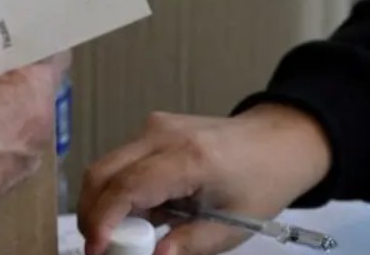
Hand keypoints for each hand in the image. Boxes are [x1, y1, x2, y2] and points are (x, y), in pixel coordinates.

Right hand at [77, 104, 332, 254]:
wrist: (277, 142)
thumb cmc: (261, 184)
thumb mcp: (233, 227)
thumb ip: (190, 244)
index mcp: (189, 159)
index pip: (129, 186)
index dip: (104, 219)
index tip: (96, 249)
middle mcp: (161, 135)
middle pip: (103, 172)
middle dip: (91, 214)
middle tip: (98, 247)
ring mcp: (153, 127)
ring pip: (106, 166)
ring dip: (104, 203)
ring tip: (122, 234)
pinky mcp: (150, 128)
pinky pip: (120, 162)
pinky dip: (117, 190)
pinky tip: (141, 212)